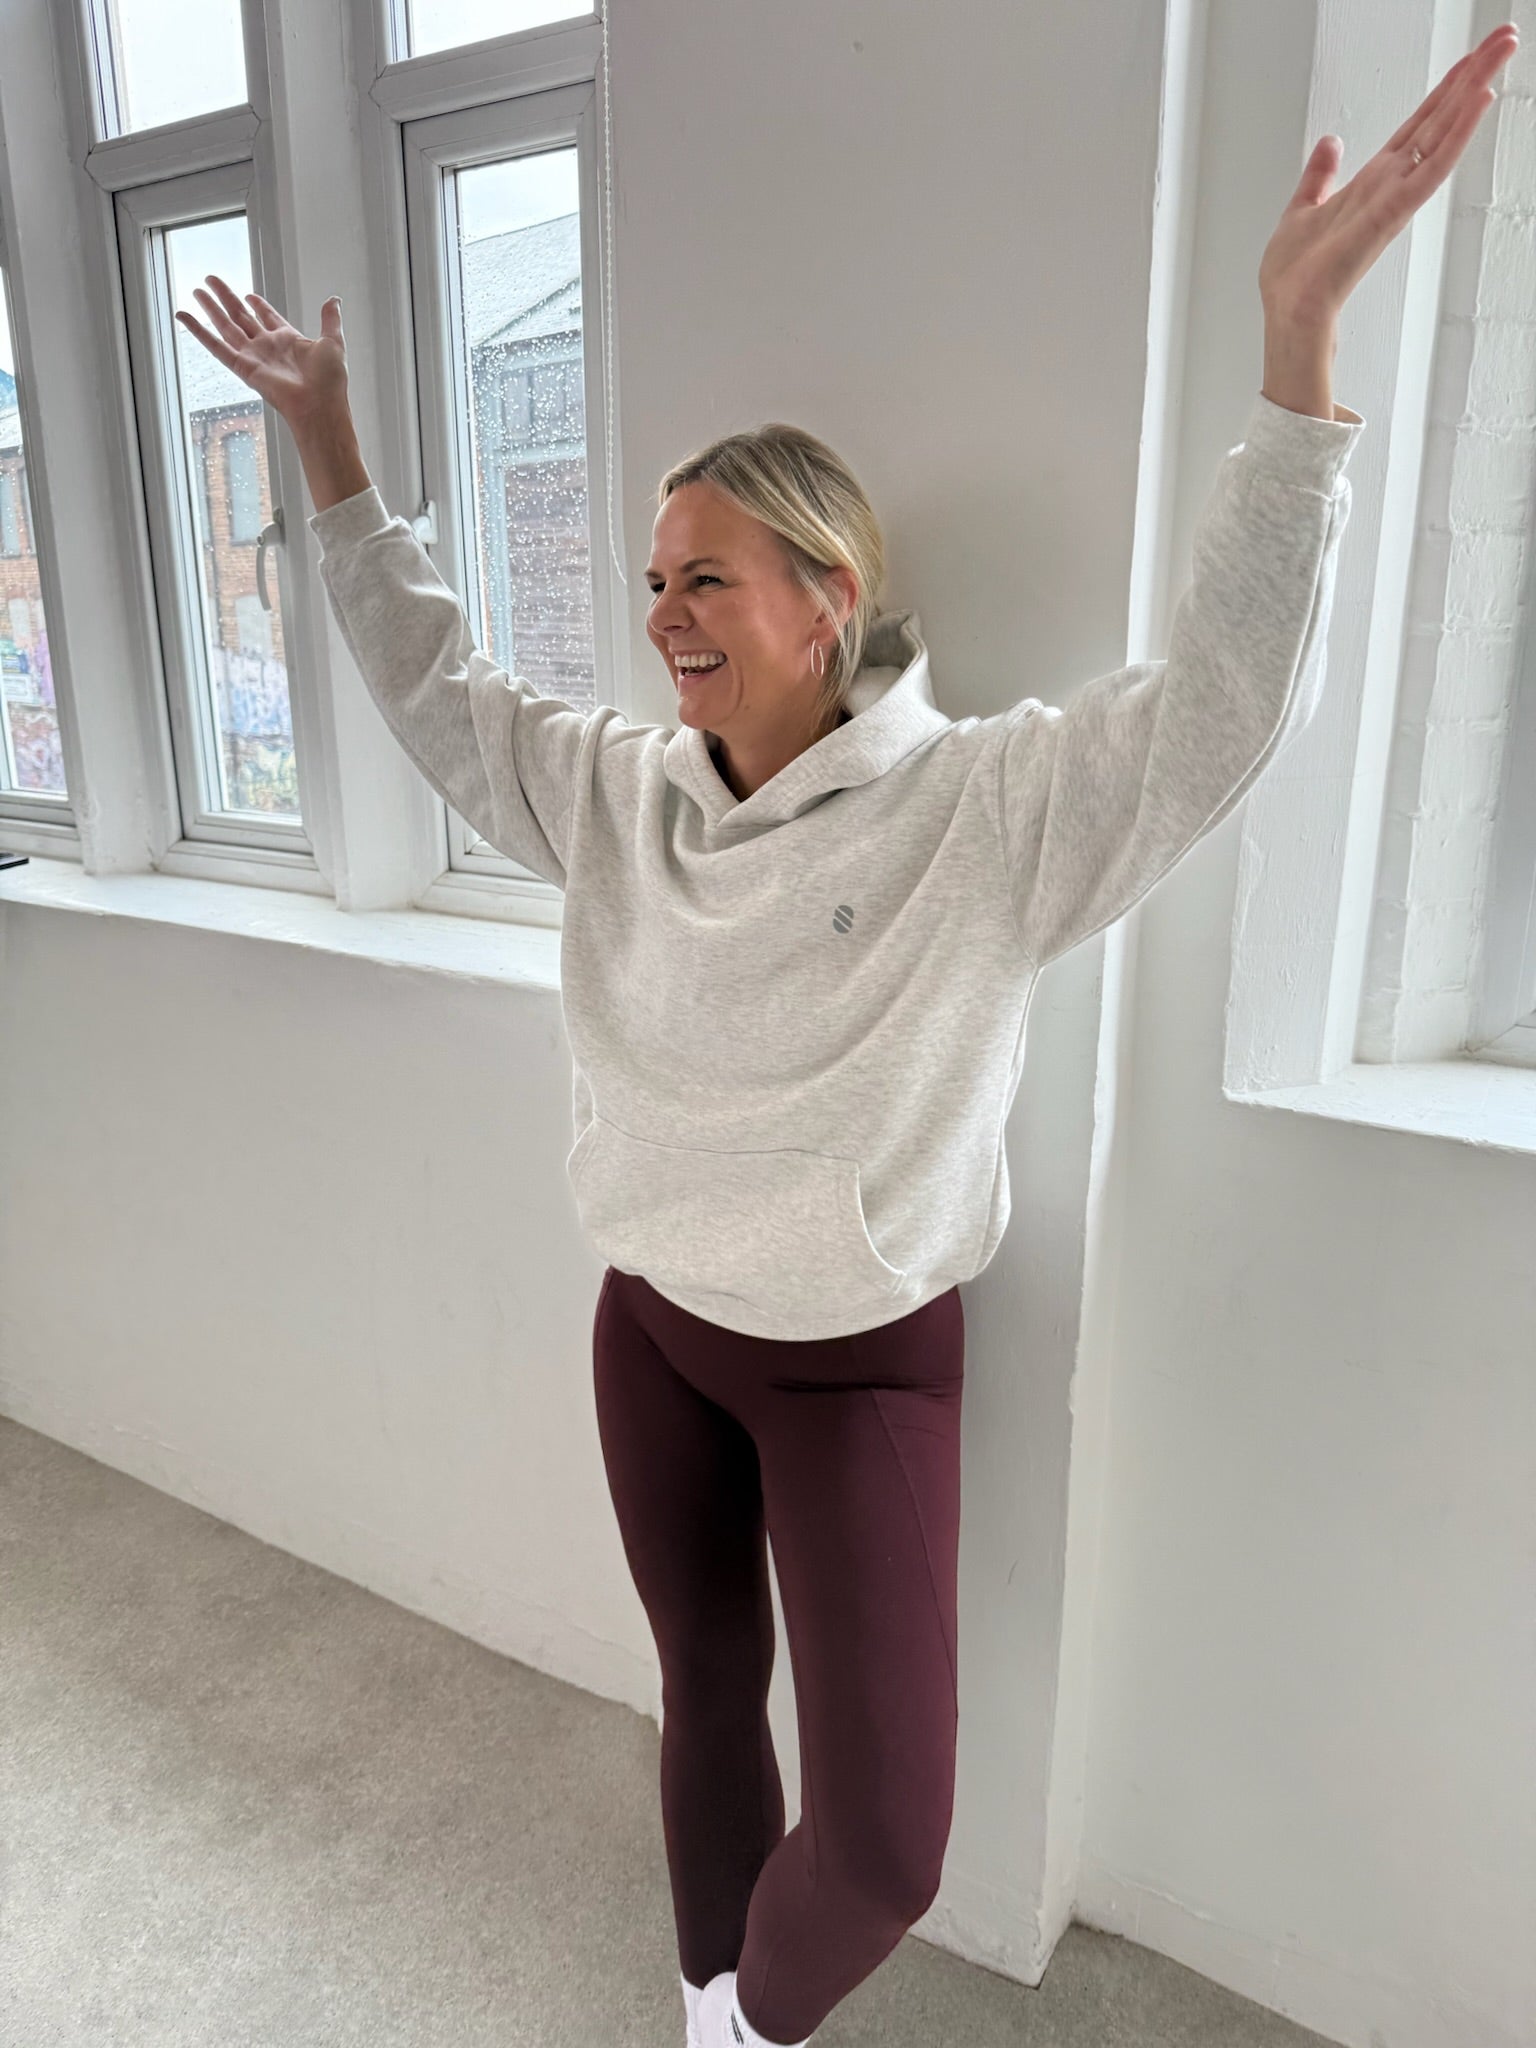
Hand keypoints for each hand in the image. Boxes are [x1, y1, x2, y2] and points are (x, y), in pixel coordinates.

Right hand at [174, 275, 349, 430]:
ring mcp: (253, 356)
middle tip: (211, 281)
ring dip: (210, 308)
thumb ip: (330, 319)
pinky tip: (184, 316)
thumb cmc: (330, 381)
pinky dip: (198, 331)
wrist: (321, 405)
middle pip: (241, 316)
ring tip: (196, 291)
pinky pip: (215, 346)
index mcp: (288, 340)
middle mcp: (268, 347)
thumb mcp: (334, 341)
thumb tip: (334, 299)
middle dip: (226, 297)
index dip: (258, 305)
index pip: (268, 317)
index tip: (249, 295)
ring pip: (226, 326)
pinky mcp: (242, 367)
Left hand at [1258, 23, 1519, 329]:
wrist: (1291, 312)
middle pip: (1440, 117)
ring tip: (1502, 50)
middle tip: (1505, 36)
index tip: (1470, 57)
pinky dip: (1458, 133)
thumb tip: (1330, 143)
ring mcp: (1397, 196)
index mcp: (1374, 181)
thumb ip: (1319, 175)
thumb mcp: (1302, 209)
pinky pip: (1434, 166)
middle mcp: (1392, 184)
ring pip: (1444, 132)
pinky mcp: (1395, 212)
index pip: (1419, 123)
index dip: (1444, 89)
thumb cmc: (1296, 278)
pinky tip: (1479, 100)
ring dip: (1474, 88)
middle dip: (1471, 74)